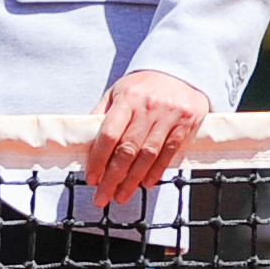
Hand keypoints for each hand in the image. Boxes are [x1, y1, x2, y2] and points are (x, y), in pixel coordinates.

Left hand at [83, 69, 209, 208]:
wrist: (181, 71)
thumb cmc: (144, 86)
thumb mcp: (119, 91)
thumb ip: (102, 114)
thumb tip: (83, 139)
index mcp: (127, 99)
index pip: (109, 134)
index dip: (98, 159)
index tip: (91, 178)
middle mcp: (148, 108)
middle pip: (127, 149)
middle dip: (112, 177)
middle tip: (102, 197)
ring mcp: (168, 116)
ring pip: (148, 155)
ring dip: (132, 180)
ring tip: (120, 195)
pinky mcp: (185, 123)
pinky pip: (169, 153)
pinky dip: (156, 171)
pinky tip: (145, 183)